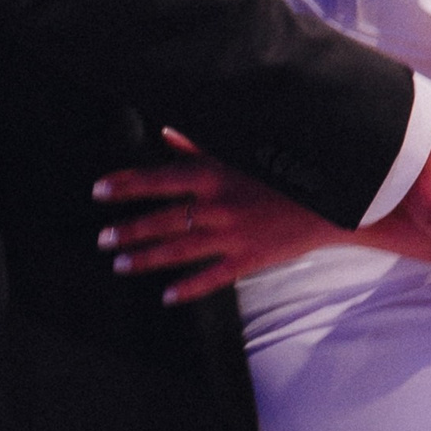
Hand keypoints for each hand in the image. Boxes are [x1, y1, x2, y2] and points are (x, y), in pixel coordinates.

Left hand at [94, 134, 342, 303]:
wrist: (331, 200)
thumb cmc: (283, 170)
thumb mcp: (240, 152)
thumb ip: (198, 146)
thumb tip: (165, 134)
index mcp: (213, 175)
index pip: (158, 179)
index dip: (125, 185)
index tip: (98, 190)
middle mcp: (217, 206)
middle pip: (162, 220)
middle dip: (128, 230)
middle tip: (102, 240)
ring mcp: (232, 235)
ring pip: (179, 250)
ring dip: (146, 258)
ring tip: (120, 265)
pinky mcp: (249, 259)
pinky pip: (212, 278)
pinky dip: (188, 288)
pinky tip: (166, 297)